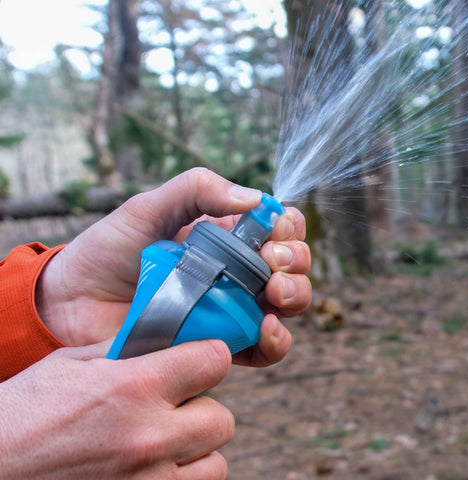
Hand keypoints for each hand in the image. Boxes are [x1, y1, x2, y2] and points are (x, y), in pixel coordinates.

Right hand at [0, 339, 233, 478]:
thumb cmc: (24, 414)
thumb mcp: (72, 364)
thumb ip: (127, 350)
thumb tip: (165, 340)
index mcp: (134, 387)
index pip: (214, 360)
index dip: (210, 356)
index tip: (200, 360)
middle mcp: (149, 438)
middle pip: (222, 418)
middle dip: (202, 408)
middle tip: (175, 406)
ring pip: (215, 463)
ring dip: (195, 450)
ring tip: (164, 442)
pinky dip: (180, 478)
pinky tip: (151, 466)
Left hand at [36, 168, 310, 365]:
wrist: (74, 303)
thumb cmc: (110, 250)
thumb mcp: (149, 207)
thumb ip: (196, 190)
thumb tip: (255, 198)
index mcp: (225, 235)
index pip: (277, 227)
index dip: (287, 227)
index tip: (273, 229)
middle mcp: (235, 271)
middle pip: (291, 265)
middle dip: (294, 260)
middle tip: (271, 262)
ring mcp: (231, 308)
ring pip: (287, 305)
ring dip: (295, 295)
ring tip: (272, 291)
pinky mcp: (220, 344)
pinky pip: (264, 348)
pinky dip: (277, 340)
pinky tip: (266, 327)